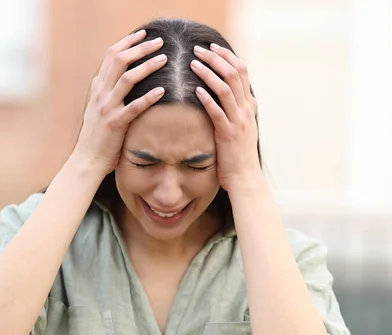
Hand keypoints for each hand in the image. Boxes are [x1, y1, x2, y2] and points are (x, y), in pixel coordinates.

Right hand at [70, 30, 167, 176]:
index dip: (127, 42)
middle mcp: (100, 93)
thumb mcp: (98, 108)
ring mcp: (107, 107)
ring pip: (128, 78)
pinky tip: (163, 91)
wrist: (87, 159)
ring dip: (147, 66)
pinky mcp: (115, 123)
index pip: (110, 55)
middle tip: (159, 41)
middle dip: (140, 48)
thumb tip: (122, 77)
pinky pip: (134, 107)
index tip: (143, 34)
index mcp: (97, 87)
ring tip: (165, 58)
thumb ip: (107, 91)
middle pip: (120, 60)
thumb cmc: (97, 135)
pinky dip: (149, 97)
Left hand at [191, 43, 261, 192]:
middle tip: (199, 49)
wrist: (245, 178)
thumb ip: (233, 111)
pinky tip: (195, 90)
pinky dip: (207, 98)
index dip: (227, 56)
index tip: (212, 47)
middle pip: (234, 74)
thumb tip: (221, 96)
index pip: (242, 71)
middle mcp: (246, 109)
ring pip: (226, 88)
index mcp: (249, 105)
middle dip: (216, 58)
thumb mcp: (239, 128)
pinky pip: (217, 111)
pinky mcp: (228, 134)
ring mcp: (238, 121)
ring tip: (193, 63)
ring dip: (209, 73)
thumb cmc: (237, 155)